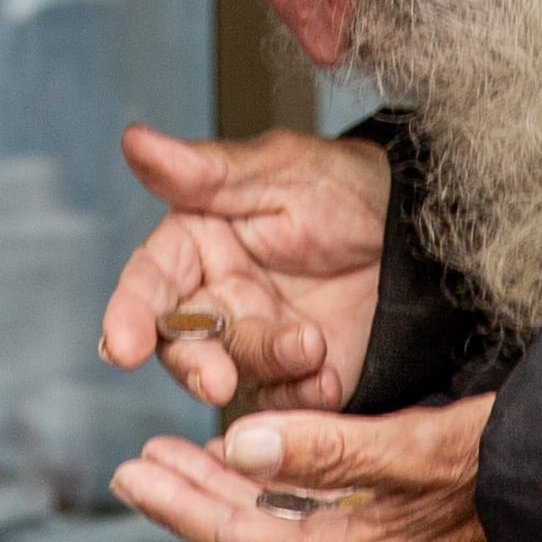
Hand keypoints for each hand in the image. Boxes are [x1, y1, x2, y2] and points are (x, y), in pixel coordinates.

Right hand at [100, 125, 387, 411]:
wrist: (418, 233)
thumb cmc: (348, 187)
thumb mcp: (282, 170)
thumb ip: (207, 172)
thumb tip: (136, 141)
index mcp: (198, 244)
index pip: (149, 283)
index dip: (129, 315)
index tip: (123, 346)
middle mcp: (217, 298)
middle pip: (180, 345)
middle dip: (196, 366)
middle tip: (219, 381)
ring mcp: (255, 340)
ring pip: (235, 373)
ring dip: (268, 365)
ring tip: (312, 344)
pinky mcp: (294, 376)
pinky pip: (284, 401)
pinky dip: (303, 395)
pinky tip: (328, 375)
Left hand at [109, 398, 497, 541]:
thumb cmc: (506, 463)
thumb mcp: (414, 446)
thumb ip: (327, 448)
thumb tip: (239, 445)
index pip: (241, 535)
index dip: (180, 505)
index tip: (131, 473)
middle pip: (251, 534)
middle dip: (190, 497)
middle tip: (136, 463)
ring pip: (278, 526)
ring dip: (226, 491)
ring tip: (177, 457)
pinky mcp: (398, 540)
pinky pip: (312, 519)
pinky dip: (274, 490)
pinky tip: (258, 464)